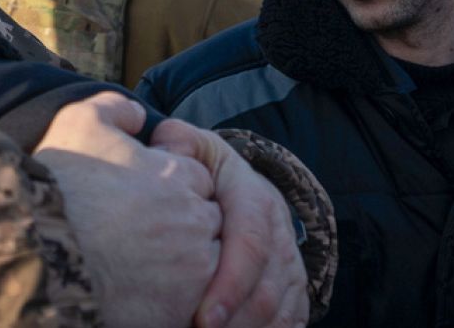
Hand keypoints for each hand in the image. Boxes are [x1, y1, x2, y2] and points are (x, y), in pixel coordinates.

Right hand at [32, 92, 221, 327]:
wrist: (37, 251)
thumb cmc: (59, 187)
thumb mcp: (80, 123)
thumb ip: (114, 109)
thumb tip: (136, 114)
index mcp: (178, 176)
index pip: (196, 180)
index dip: (166, 188)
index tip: (138, 199)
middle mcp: (194, 221)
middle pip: (204, 223)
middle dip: (180, 226)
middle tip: (138, 232)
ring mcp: (191, 271)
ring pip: (202, 266)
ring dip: (180, 265)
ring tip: (136, 263)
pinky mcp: (178, 310)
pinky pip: (188, 302)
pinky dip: (169, 298)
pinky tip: (135, 288)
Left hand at [151, 120, 308, 327]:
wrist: (237, 182)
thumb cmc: (201, 168)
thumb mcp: (190, 146)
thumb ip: (175, 144)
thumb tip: (161, 148)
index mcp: (254, 196)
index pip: (250, 243)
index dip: (229, 284)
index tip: (202, 318)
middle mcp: (278, 229)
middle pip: (267, 287)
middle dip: (236, 322)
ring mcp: (289, 259)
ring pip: (280, 309)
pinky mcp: (292, 285)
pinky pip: (291, 319)